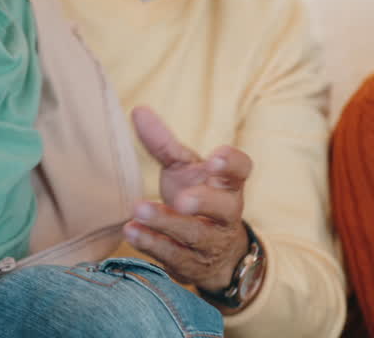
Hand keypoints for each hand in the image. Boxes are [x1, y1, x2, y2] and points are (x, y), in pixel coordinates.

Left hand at [125, 107, 252, 293]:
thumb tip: (137, 110)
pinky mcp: (191, 265)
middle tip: (182, 199)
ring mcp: (211, 242)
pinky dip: (152, 245)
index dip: (231, 164)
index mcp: (228, 184)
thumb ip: (164, 143)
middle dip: (203, 202)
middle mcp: (226, 214)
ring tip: (139, 210)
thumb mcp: (184, 169)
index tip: (214, 158)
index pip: (241, 170)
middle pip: (223, 208)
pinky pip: (174, 256)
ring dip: (166, 224)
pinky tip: (132, 231)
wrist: (215, 255)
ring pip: (194, 235)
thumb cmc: (198, 199)